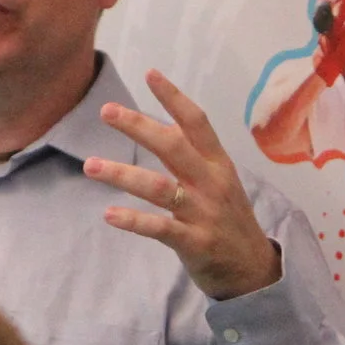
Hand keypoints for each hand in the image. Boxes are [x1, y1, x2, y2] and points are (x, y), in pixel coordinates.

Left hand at [89, 69, 282, 300]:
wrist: (254, 270)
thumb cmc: (229, 220)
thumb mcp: (221, 182)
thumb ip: (194, 157)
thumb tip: (161, 128)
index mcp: (219, 163)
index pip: (197, 122)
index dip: (173, 98)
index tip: (150, 73)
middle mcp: (212, 183)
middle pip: (173, 146)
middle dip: (138, 126)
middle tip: (106, 111)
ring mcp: (204, 213)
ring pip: (158, 187)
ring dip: (122, 174)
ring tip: (90, 165)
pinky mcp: (195, 243)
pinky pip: (159, 228)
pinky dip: (133, 220)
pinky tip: (109, 214)